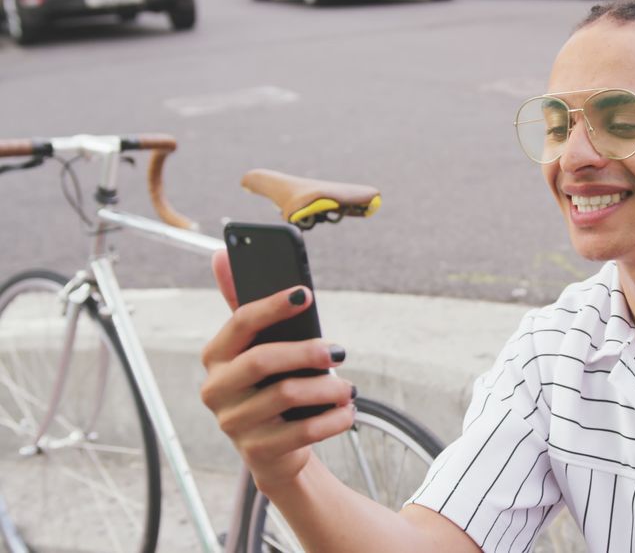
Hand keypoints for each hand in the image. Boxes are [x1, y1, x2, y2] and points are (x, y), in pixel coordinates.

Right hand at [201, 250, 354, 493]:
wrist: (274, 451)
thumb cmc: (269, 386)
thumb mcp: (257, 347)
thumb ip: (245, 305)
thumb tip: (221, 254)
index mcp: (214, 357)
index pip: (240, 323)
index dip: (273, 305)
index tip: (306, 294)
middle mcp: (216, 390)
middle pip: (262, 360)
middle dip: (305, 352)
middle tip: (339, 351)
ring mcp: (233, 424)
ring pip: (286, 396)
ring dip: (327, 389)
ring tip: (349, 388)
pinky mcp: (257, 452)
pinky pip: (302, 432)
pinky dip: (332, 419)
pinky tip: (347, 411)